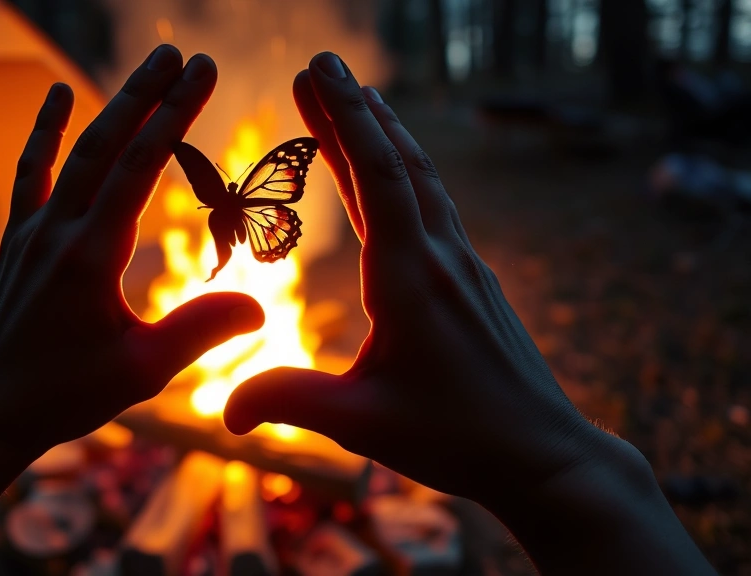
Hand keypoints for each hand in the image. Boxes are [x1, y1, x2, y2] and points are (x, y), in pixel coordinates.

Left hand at [0, 46, 263, 458]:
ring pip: (76, 153)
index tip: (203, 74)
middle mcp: (59, 231)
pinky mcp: (19, 239)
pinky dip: (45, 132)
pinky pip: (33, 173)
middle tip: (185, 54)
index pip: (141, 168)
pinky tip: (57, 94)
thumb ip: (200, 330)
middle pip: (108, 145)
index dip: (175, 116)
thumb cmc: (65, 394)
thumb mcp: (143, 371)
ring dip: (112, 105)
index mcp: (92, 257)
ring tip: (147, 68)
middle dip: (148, 94)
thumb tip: (260, 306)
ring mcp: (33, 231)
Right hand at [224, 53, 617, 507]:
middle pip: (397, 164)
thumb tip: (222, 411)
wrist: (546, 454)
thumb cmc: (456, 438)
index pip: (376, 179)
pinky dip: (408, 172)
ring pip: (423, 180)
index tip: (317, 71)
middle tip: (322, 64)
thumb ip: (290, 403)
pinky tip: (401, 173)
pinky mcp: (474, 282)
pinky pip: (436, 208)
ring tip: (361, 97)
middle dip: (356, 111)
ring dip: (387, 134)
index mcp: (408, 280)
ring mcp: (464, 266)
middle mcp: (440, 259)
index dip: (344, 120)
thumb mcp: (361, 425)